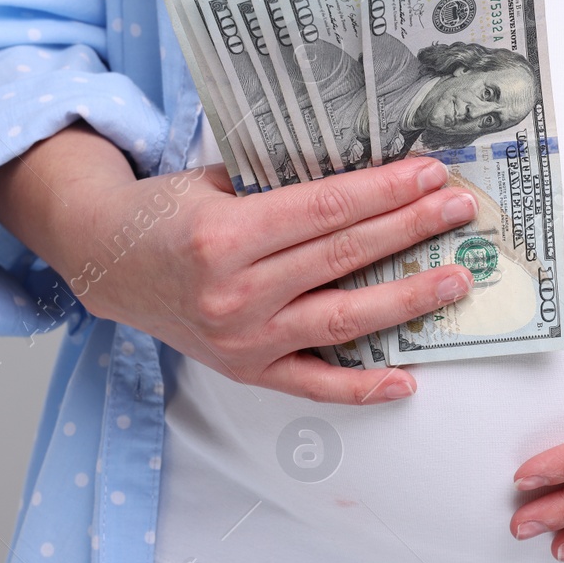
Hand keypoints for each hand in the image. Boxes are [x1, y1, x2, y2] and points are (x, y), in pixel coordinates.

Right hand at [0, 123, 477, 403]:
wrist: (103, 260)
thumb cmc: (163, 212)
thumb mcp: (213, 182)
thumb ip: (280, 187)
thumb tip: (365, 180)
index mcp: (224, 235)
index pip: (326, 210)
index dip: (385, 192)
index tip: (431, 175)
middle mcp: (234, 291)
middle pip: (342, 257)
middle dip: (409, 229)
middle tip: (459, 210)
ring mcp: (242, 339)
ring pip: (341, 320)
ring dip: (405, 299)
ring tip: (454, 281)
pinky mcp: (245, 370)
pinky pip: (313, 384)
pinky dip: (361, 387)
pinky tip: (407, 377)